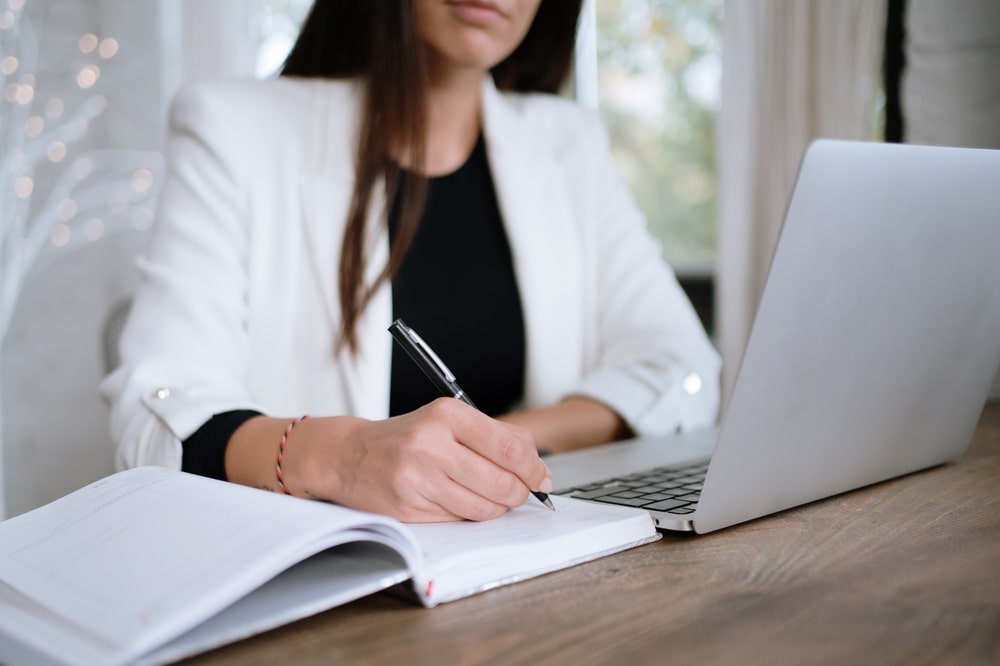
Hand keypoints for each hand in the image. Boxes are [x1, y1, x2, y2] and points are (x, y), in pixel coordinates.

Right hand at [270, 398, 552, 521]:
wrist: (349, 455)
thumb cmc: (406, 438)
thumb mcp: (447, 421)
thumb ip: (493, 438)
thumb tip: (538, 467)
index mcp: (447, 416)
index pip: (511, 449)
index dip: (535, 469)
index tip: (542, 478)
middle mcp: (431, 445)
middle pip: (502, 482)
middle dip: (519, 493)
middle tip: (519, 492)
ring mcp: (418, 478)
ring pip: (484, 507)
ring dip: (496, 507)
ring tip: (489, 496)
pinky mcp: (409, 508)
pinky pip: (459, 519)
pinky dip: (469, 514)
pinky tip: (460, 501)